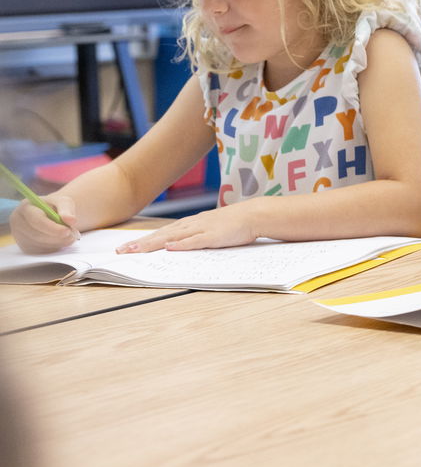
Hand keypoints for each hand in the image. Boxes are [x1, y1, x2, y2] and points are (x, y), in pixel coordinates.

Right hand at [8, 194, 78, 253]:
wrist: (51, 214)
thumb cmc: (56, 207)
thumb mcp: (63, 202)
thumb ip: (67, 209)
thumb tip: (71, 220)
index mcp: (26, 207)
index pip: (36, 220)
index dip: (52, 227)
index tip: (67, 231)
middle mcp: (18, 221)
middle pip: (36, 234)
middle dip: (57, 237)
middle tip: (72, 236)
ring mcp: (19, 235)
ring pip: (39, 244)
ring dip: (57, 243)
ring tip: (70, 237)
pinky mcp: (24, 246)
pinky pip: (39, 251)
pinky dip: (53, 248)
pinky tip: (60, 241)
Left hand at [115, 204, 259, 252]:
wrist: (254, 214)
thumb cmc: (234, 223)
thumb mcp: (210, 229)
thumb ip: (194, 237)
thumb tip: (177, 246)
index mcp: (190, 224)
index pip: (161, 233)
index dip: (143, 241)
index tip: (127, 247)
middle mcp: (191, 225)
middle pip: (161, 235)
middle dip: (139, 243)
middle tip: (120, 251)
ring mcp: (201, 229)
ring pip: (172, 237)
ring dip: (152, 244)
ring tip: (135, 251)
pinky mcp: (213, 236)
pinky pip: (195, 241)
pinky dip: (181, 244)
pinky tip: (169, 248)